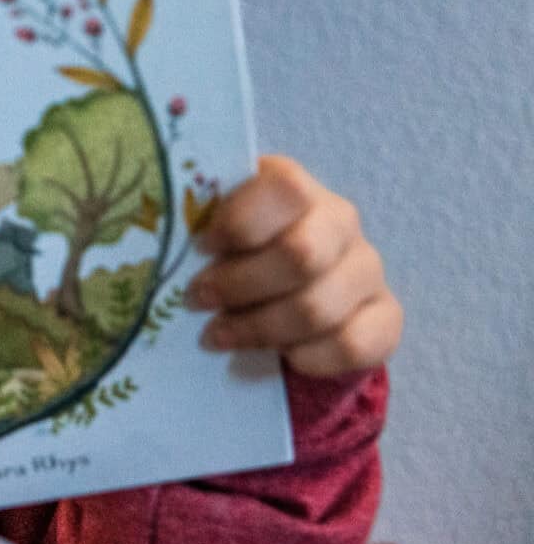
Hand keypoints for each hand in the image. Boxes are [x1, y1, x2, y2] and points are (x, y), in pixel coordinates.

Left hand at [188, 155, 400, 375]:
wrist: (286, 289)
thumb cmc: (233, 249)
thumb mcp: (214, 226)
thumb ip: (197, 222)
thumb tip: (160, 240)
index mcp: (293, 185)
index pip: (285, 189)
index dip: (240, 221)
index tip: (202, 247)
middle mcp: (339, 220)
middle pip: (301, 256)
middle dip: (240, 285)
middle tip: (197, 300)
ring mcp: (367, 268)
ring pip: (321, 307)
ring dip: (261, 329)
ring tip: (218, 335)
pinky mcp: (385, 316)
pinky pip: (355, 344)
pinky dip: (311, 357)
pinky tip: (282, 357)